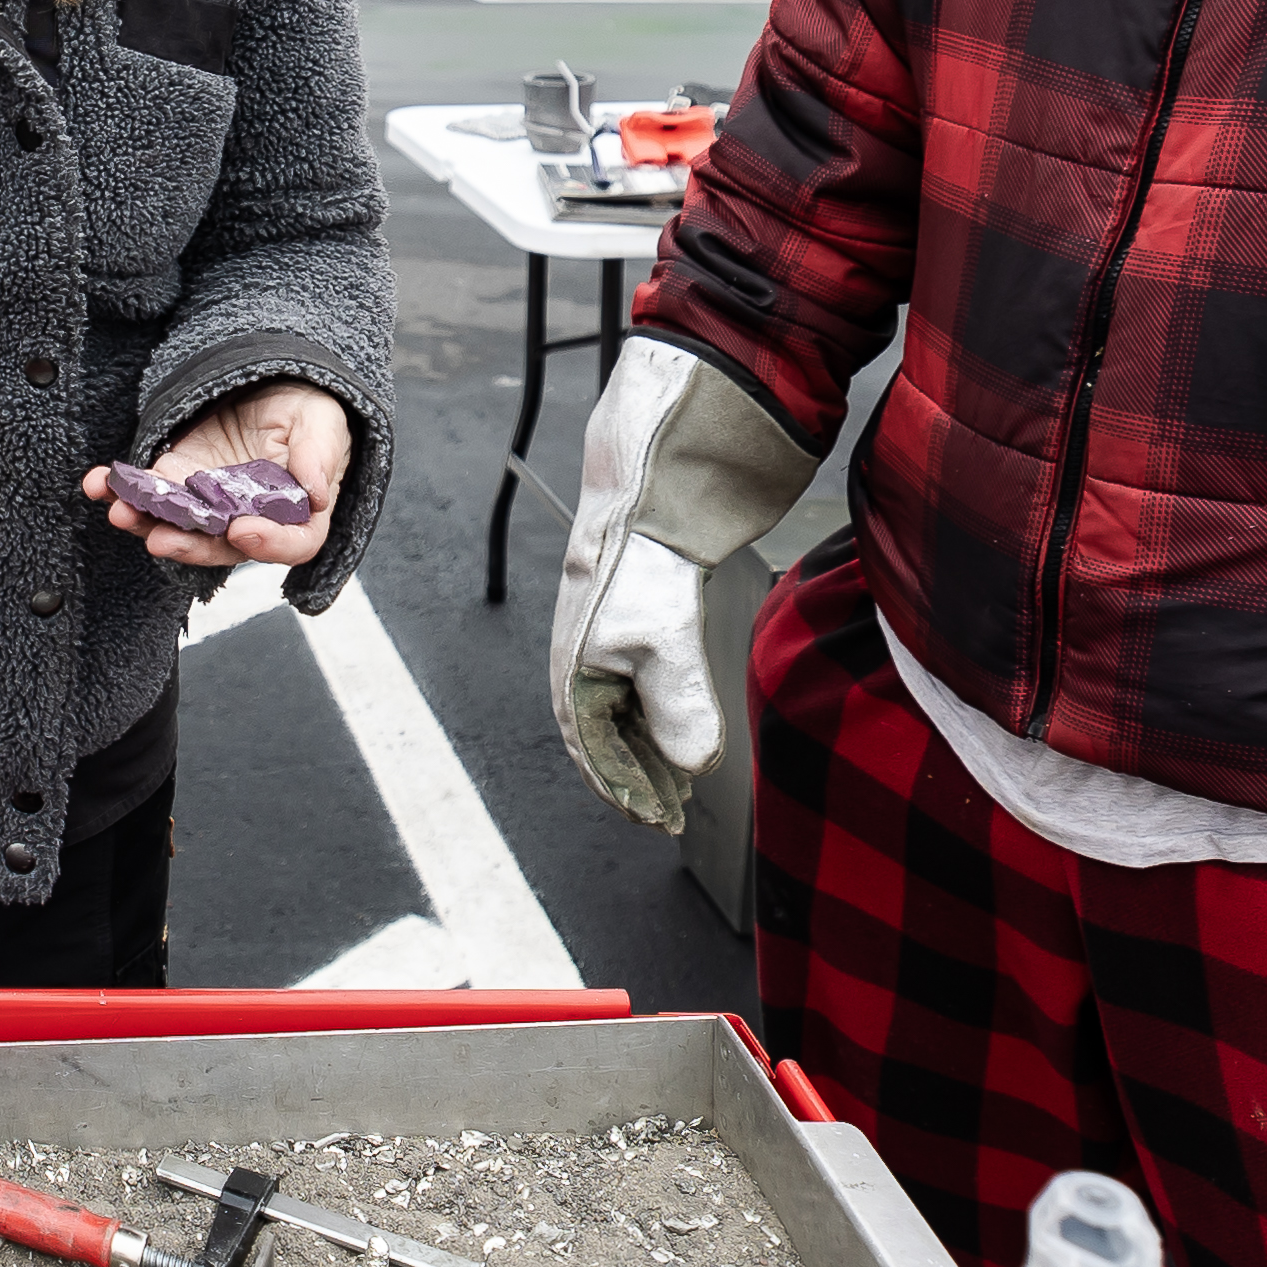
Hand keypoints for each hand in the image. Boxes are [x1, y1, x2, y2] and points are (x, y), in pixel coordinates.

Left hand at [83, 384, 350, 569]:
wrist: (268, 385)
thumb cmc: (305, 409)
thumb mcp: (322, 420)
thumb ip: (319, 453)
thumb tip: (317, 494)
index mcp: (300, 514)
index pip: (292, 543)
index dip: (268, 544)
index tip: (241, 530)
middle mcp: (252, 520)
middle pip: (221, 546)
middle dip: (187, 545)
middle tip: (158, 538)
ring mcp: (210, 506)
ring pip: (177, 527)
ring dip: (144, 522)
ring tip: (118, 509)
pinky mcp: (177, 483)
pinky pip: (149, 495)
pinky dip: (122, 491)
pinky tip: (98, 483)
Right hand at [546, 344, 814, 830]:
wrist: (660, 448)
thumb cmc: (642, 532)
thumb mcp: (662, 632)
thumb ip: (677, 702)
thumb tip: (692, 762)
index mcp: (575, 653)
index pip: (588, 739)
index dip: (620, 783)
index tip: (655, 818)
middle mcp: (589, 637)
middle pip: (606, 722)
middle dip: (637, 769)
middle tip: (674, 808)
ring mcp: (618, 613)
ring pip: (629, 693)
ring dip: (655, 736)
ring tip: (685, 770)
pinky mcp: (650, 589)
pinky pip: (650, 662)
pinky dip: (669, 695)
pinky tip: (691, 700)